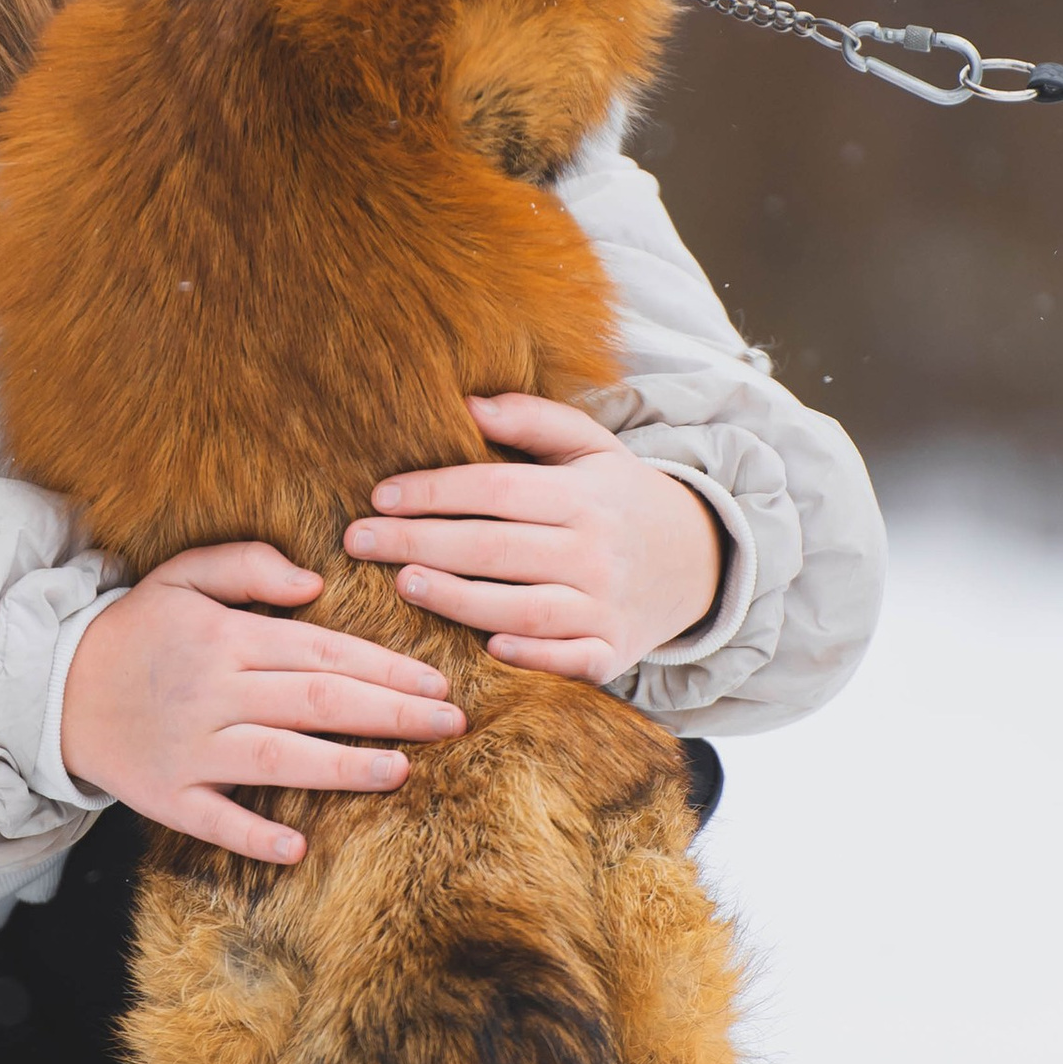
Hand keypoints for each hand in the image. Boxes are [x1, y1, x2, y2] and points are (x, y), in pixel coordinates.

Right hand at [58, 542, 464, 867]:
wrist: (50, 687)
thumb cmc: (134, 631)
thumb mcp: (180, 576)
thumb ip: (246, 565)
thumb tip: (313, 583)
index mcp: (224, 639)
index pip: (319, 650)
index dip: (383, 666)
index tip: (436, 680)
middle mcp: (212, 693)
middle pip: (314, 701)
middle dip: (389, 712)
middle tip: (450, 722)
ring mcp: (189, 748)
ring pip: (277, 758)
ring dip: (342, 766)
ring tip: (401, 771)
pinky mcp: (165, 795)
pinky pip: (213, 819)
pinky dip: (253, 834)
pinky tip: (298, 846)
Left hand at [342, 394, 723, 686]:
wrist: (703, 560)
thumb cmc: (622, 499)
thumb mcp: (592, 446)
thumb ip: (532, 420)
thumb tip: (465, 403)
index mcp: (582, 495)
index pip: (496, 490)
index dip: (435, 491)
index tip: (380, 496)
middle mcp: (594, 550)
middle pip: (495, 547)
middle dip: (420, 543)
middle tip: (359, 541)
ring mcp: (605, 605)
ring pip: (523, 606)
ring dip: (458, 598)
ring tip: (403, 584)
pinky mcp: (614, 652)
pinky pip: (570, 660)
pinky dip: (532, 655)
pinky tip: (486, 647)